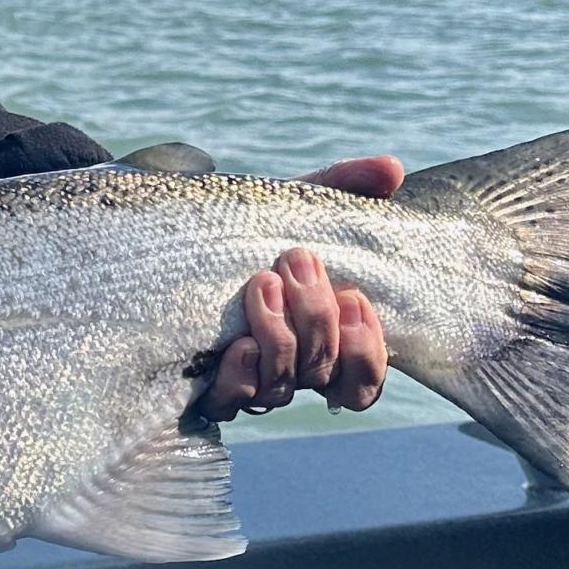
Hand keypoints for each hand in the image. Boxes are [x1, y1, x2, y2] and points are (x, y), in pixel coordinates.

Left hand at [197, 156, 400, 421]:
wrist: (177, 239)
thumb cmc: (250, 231)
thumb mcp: (295, 207)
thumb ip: (345, 186)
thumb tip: (392, 168)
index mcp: (322, 340)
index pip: (362, 380)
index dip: (366, 351)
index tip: (354, 296)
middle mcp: (291, 369)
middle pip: (324, 373)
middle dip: (317, 318)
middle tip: (295, 259)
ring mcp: (250, 380)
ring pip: (282, 388)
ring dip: (280, 337)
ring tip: (262, 282)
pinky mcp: (206, 386)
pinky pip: (232, 401)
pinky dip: (240, 375)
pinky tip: (238, 343)